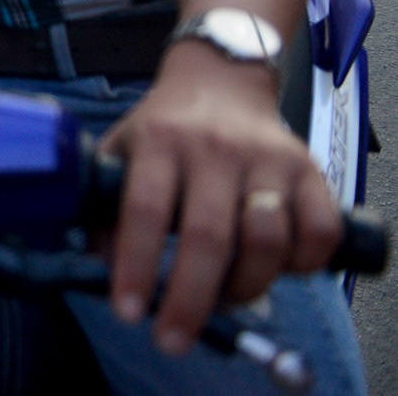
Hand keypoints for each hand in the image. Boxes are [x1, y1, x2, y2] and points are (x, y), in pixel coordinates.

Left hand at [99, 41, 341, 354]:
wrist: (219, 78)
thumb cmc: (164, 126)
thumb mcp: (120, 149)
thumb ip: (104, 203)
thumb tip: (98, 265)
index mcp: (161, 142)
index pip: (145, 210)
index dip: (136, 265)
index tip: (128, 311)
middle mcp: (214, 149)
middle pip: (208, 236)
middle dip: (189, 298)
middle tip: (172, 338)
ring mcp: (267, 159)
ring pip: (266, 239)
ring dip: (245, 286)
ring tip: (223, 299)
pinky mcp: (309, 170)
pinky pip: (318, 231)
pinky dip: (303, 264)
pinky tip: (278, 270)